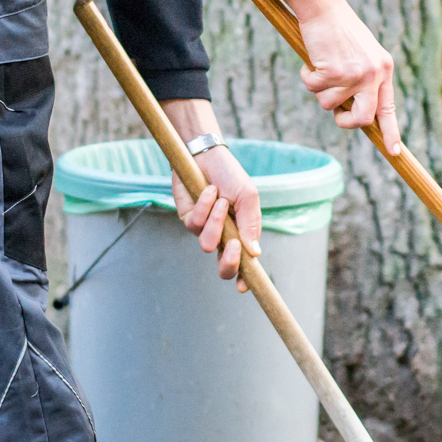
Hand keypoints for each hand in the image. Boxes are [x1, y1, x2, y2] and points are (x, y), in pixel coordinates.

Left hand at [162, 99, 260, 291]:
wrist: (206, 155)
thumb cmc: (230, 176)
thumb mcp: (248, 197)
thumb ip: (251, 224)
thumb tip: (255, 253)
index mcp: (242, 235)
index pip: (244, 264)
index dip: (244, 279)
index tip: (243, 286)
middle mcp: (222, 237)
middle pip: (223, 268)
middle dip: (228, 262)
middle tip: (233, 246)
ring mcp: (204, 230)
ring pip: (207, 244)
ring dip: (216, 222)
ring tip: (222, 200)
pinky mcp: (187, 219)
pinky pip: (194, 224)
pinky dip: (204, 206)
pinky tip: (209, 191)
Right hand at [277, 0, 401, 153]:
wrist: (323, 6)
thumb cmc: (338, 29)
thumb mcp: (361, 54)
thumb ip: (364, 81)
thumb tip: (353, 113)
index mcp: (384, 69)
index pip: (389, 108)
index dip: (391, 132)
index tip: (394, 152)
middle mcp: (374, 73)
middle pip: (362, 119)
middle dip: (346, 122)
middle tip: (337, 113)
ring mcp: (355, 74)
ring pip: (330, 104)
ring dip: (320, 90)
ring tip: (321, 66)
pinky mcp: (333, 71)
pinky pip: (313, 88)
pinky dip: (307, 75)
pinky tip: (312, 58)